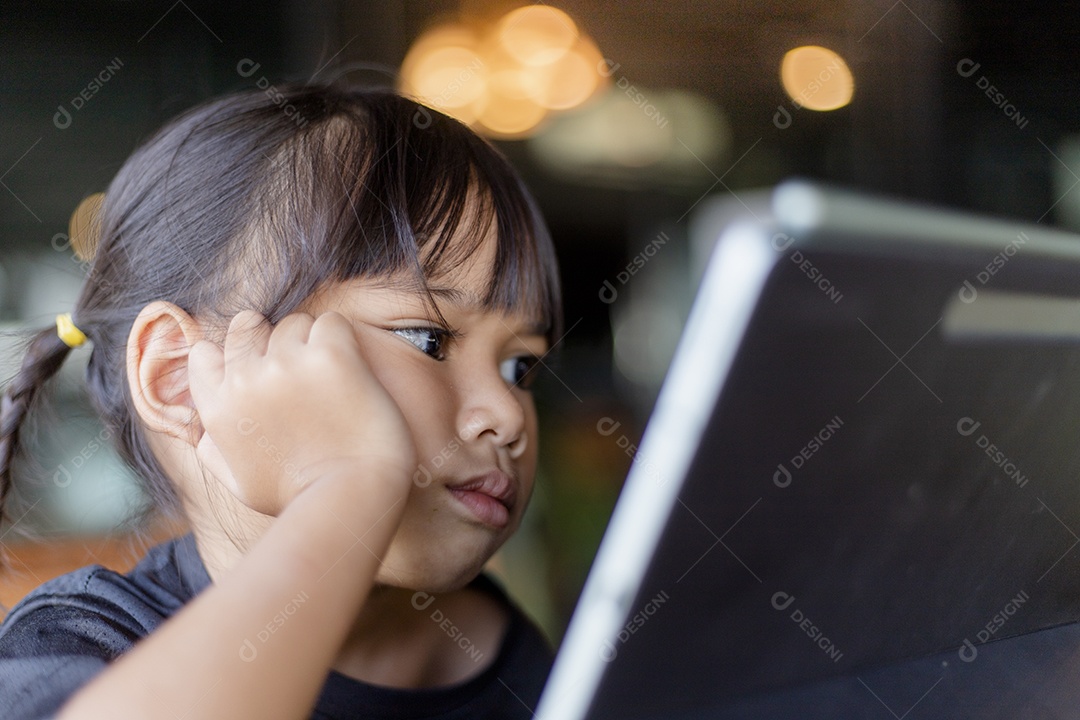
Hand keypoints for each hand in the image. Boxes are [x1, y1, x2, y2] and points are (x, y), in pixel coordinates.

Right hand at [187, 310, 416, 515]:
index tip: (260, 372)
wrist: (351, 496)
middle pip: (248, 326)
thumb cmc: (298, 497)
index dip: (233, 357)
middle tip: (303, 370)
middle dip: (272, 341)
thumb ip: (212, 451)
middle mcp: (245, 380)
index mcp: (218, 409)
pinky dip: (343, 340)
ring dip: (312, 343)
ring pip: (295, 324)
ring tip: (333, 381)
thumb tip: (202, 430)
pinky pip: (333, 323)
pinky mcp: (331, 355)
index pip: (205, 354)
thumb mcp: (238, 483)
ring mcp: (287, 364)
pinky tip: (352, 371)